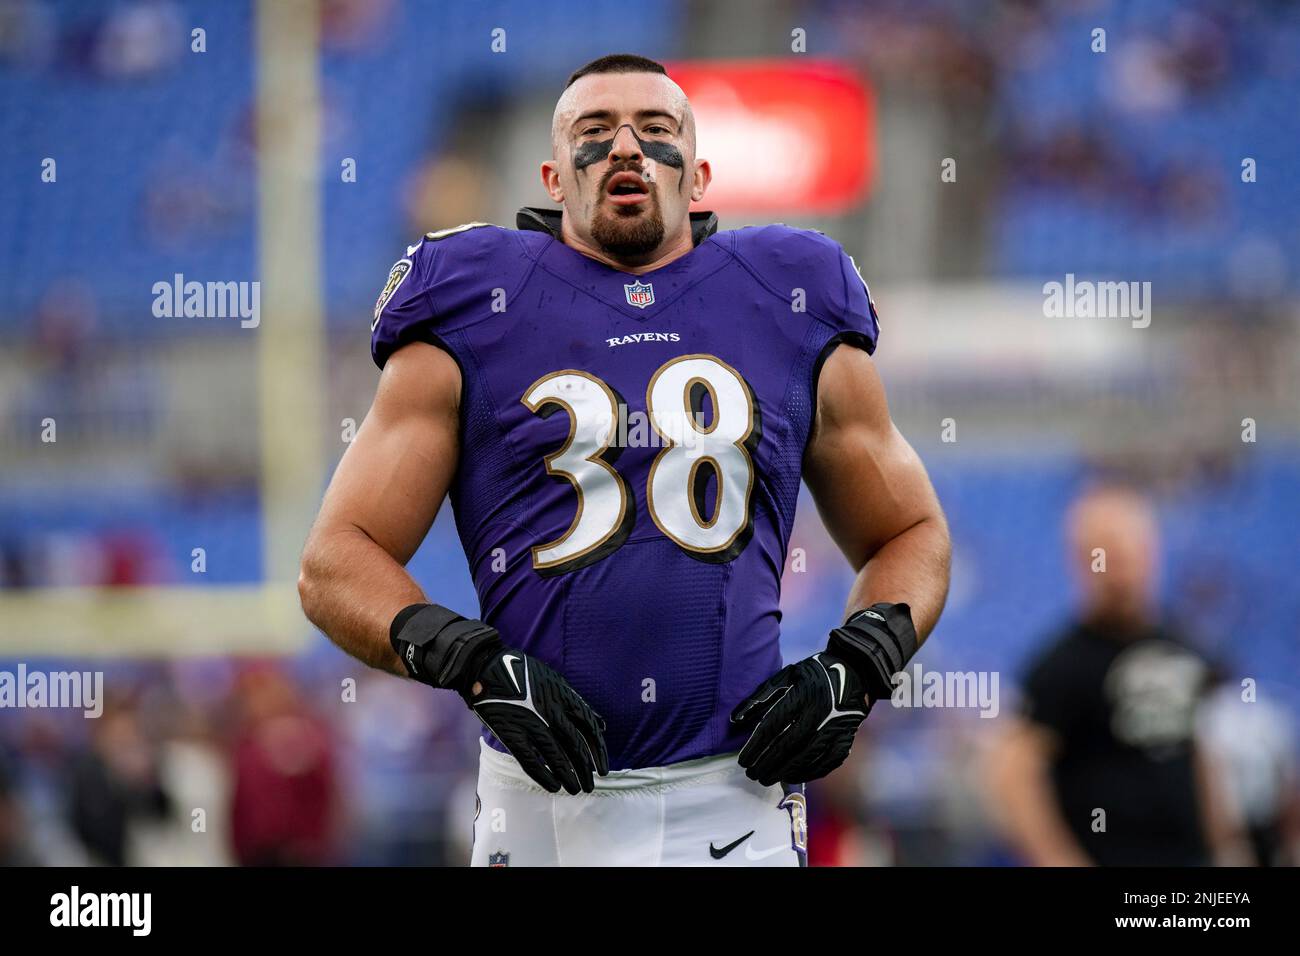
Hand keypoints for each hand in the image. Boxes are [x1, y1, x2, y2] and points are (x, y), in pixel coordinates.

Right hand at [389, 603, 608, 794]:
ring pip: (556, 757)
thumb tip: (603, 725)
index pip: (590, 729)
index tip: (603, 768)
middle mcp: (551, 711)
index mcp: (563, 697)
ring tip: (576, 790)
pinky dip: (544, 776)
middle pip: (575, 747)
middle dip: (586, 770)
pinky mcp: (510, 733)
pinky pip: (530, 761)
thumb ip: (578, 704)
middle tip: (591, 786)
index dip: (599, 752)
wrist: (486, 667)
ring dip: (569, 777)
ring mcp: (531, 723)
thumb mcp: (556, 682)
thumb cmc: (523, 674)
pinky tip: (553, 787)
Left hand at [731, 651, 871, 785]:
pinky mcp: (846, 738)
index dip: (756, 746)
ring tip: (767, 779)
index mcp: (802, 694)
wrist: (854, 673)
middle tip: (752, 775)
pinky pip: (827, 762)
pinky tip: (793, 777)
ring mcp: (835, 727)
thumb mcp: (786, 676)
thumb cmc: (813, 674)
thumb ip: (760, 697)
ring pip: (807, 756)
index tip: (743, 760)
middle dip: (767, 763)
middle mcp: (820, 712)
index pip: (773, 726)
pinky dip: (809, 772)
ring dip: (785, 771)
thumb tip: (736, 720)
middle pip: (789, 745)